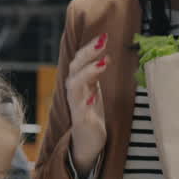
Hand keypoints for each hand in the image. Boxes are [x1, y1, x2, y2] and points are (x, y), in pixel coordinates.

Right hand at [65, 32, 108, 174]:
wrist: (86, 142)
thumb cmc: (90, 113)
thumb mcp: (93, 89)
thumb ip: (94, 73)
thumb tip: (103, 53)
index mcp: (78, 83)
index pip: (79, 60)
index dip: (89, 48)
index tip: (103, 36)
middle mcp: (74, 92)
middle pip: (75, 68)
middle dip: (88, 54)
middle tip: (103, 42)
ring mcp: (76, 107)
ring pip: (75, 86)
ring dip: (87, 73)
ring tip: (103, 63)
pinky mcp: (81, 122)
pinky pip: (80, 112)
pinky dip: (85, 103)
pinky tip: (93, 97)